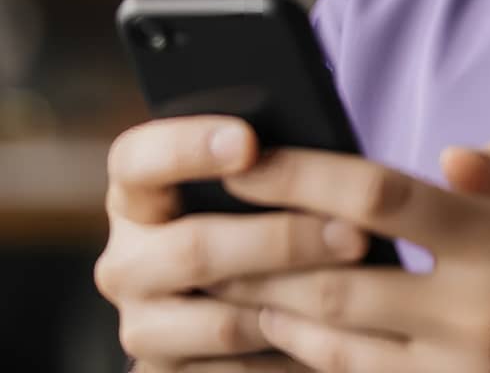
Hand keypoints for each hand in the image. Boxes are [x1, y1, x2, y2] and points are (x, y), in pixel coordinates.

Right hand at [94, 115, 373, 370]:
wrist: (237, 288)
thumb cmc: (255, 204)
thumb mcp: (247, 172)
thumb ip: (263, 158)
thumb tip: (320, 153)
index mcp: (136, 190)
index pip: (138, 158)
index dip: (188, 147)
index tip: (248, 141)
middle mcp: (126, 258)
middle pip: (194, 248)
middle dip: (282, 240)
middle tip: (353, 232)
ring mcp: (142, 322)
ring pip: (222, 318)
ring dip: (299, 300)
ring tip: (362, 284)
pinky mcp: (165, 371)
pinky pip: (233, 369)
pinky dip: (288, 349)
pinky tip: (337, 330)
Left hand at [209, 139, 489, 371]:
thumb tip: (447, 159)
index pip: (383, 198)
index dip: (306, 171)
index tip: (252, 153)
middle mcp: (473, 316)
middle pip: (335, 279)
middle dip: (257, 248)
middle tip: (200, 221)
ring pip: (331, 345)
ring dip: (266, 311)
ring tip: (215, 278)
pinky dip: (307, 362)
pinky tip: (275, 336)